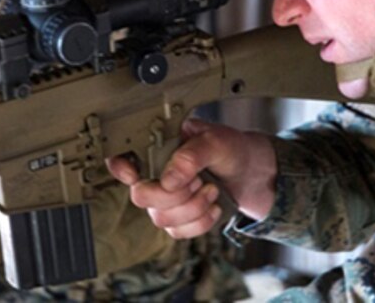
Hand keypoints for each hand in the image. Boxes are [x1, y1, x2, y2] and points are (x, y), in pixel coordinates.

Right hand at [106, 119, 276, 238]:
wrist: (253, 173)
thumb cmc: (231, 148)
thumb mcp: (216, 141)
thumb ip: (190, 157)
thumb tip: (168, 181)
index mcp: (157, 147)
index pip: (122, 157)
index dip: (121, 168)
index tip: (135, 175)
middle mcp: (156, 174)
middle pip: (140, 196)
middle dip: (173, 194)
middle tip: (198, 181)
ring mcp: (165, 199)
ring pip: (160, 218)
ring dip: (192, 208)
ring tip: (211, 189)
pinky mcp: (180, 219)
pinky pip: (177, 232)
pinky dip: (200, 223)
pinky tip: (213, 207)